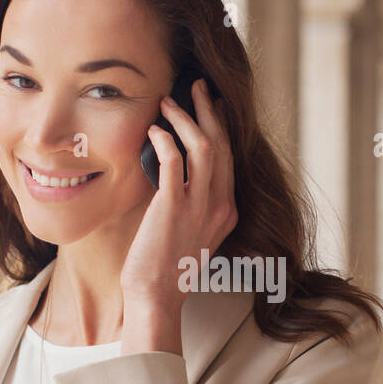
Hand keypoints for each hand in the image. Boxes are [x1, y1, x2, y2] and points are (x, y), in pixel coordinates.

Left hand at [120, 77, 237, 320]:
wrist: (155, 296)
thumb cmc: (164, 267)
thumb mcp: (188, 231)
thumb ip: (189, 202)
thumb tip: (172, 170)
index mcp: (227, 210)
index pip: (228, 157)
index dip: (219, 126)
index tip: (209, 105)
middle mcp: (220, 205)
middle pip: (221, 145)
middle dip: (210, 111)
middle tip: (198, 87)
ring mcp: (200, 206)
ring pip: (204, 147)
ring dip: (187, 119)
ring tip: (170, 101)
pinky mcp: (174, 207)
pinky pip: (175, 162)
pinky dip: (166, 141)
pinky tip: (154, 131)